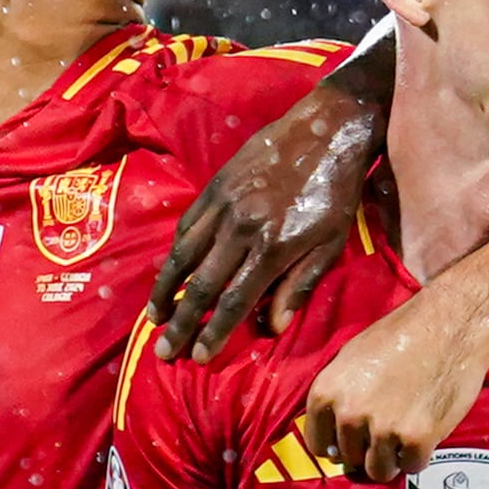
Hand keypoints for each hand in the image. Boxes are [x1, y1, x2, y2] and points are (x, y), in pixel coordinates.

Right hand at [154, 90, 376, 357]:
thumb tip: (272, 328)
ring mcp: (223, 204)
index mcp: (272, 246)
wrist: (326, 130)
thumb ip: (299, 285)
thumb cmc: (335, 193)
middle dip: (181, 323)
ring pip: (183, 255)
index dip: (213, 332)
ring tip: (154, 318)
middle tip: (164, 351)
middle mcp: (241, 227)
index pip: (234, 300)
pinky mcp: (215, 185)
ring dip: (165, 291)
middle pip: (202, 285)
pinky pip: (186, 225)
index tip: (196, 357)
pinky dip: (174, 253)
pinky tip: (168, 274)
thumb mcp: (330, 244)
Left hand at [296, 303, 485, 481]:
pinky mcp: (416, 438)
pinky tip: (425, 433)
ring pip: (378, 470)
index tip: (353, 442)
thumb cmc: (404, 334)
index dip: (338, 445)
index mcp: (327, 391)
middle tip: (389, 429)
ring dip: (393, 459)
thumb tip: (333, 440)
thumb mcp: (352, 358)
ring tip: (405, 435)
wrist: (451, 323)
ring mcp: (382, 428)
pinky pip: (411, 466)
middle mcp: (349, 413)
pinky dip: (419, 456)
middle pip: (350, 459)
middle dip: (368, 450)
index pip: (318, 444)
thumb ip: (338, 397)